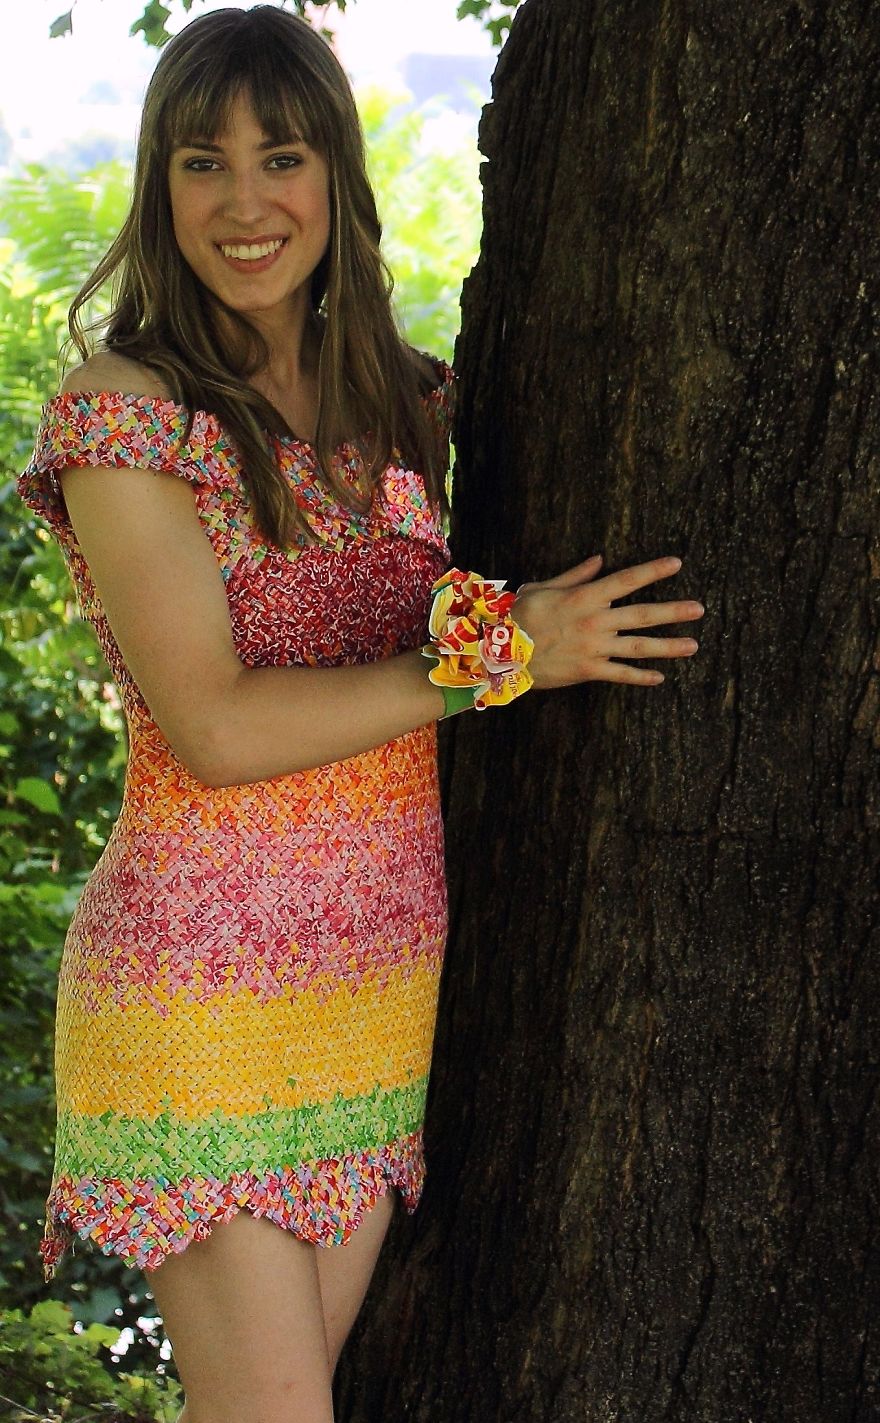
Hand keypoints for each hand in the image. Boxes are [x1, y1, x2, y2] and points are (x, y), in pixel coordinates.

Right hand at [513, 554, 703, 689]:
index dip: (653, 571)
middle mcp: (596, 621)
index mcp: (585, 596)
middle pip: (643, 615)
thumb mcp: (544, 587)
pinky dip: (641, 677)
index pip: (627, 580)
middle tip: (699, 609)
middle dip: (674, 611)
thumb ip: (575, 576)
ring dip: (668, 647)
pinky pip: (621, 674)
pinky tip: (659, 677)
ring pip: (639, 647)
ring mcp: (595, 647)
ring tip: (692, 645)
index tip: (677, 564)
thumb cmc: (519, 615)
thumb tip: (598, 561)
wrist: (501, 651)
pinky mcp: (589, 670)